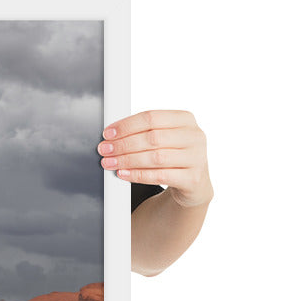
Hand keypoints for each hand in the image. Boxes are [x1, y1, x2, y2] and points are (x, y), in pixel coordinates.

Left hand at [98, 110, 212, 208]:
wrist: (194, 183)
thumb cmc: (173, 157)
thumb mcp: (164, 139)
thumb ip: (144, 132)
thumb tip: (112, 136)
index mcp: (185, 119)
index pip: (152, 117)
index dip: (127, 125)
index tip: (108, 133)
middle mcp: (194, 136)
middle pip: (152, 137)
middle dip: (123, 144)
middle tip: (105, 149)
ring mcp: (196, 158)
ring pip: (155, 157)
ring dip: (127, 160)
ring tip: (109, 162)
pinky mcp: (192, 179)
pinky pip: (160, 176)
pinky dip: (137, 175)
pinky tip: (123, 174)